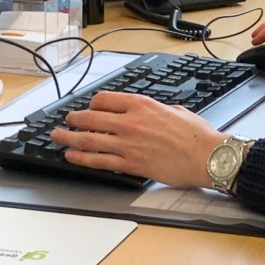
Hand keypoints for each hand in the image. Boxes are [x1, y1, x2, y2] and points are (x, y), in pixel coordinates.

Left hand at [50, 91, 226, 187]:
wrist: (207, 156)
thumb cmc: (197, 135)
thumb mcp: (175, 110)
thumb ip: (155, 109)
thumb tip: (147, 112)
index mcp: (142, 105)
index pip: (104, 100)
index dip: (92, 104)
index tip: (89, 108)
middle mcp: (130, 122)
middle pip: (90, 118)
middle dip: (73, 120)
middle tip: (66, 121)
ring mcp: (128, 144)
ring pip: (88, 140)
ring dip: (68, 138)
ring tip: (57, 137)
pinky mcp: (130, 164)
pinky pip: (98, 161)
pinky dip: (81, 158)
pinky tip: (72, 156)